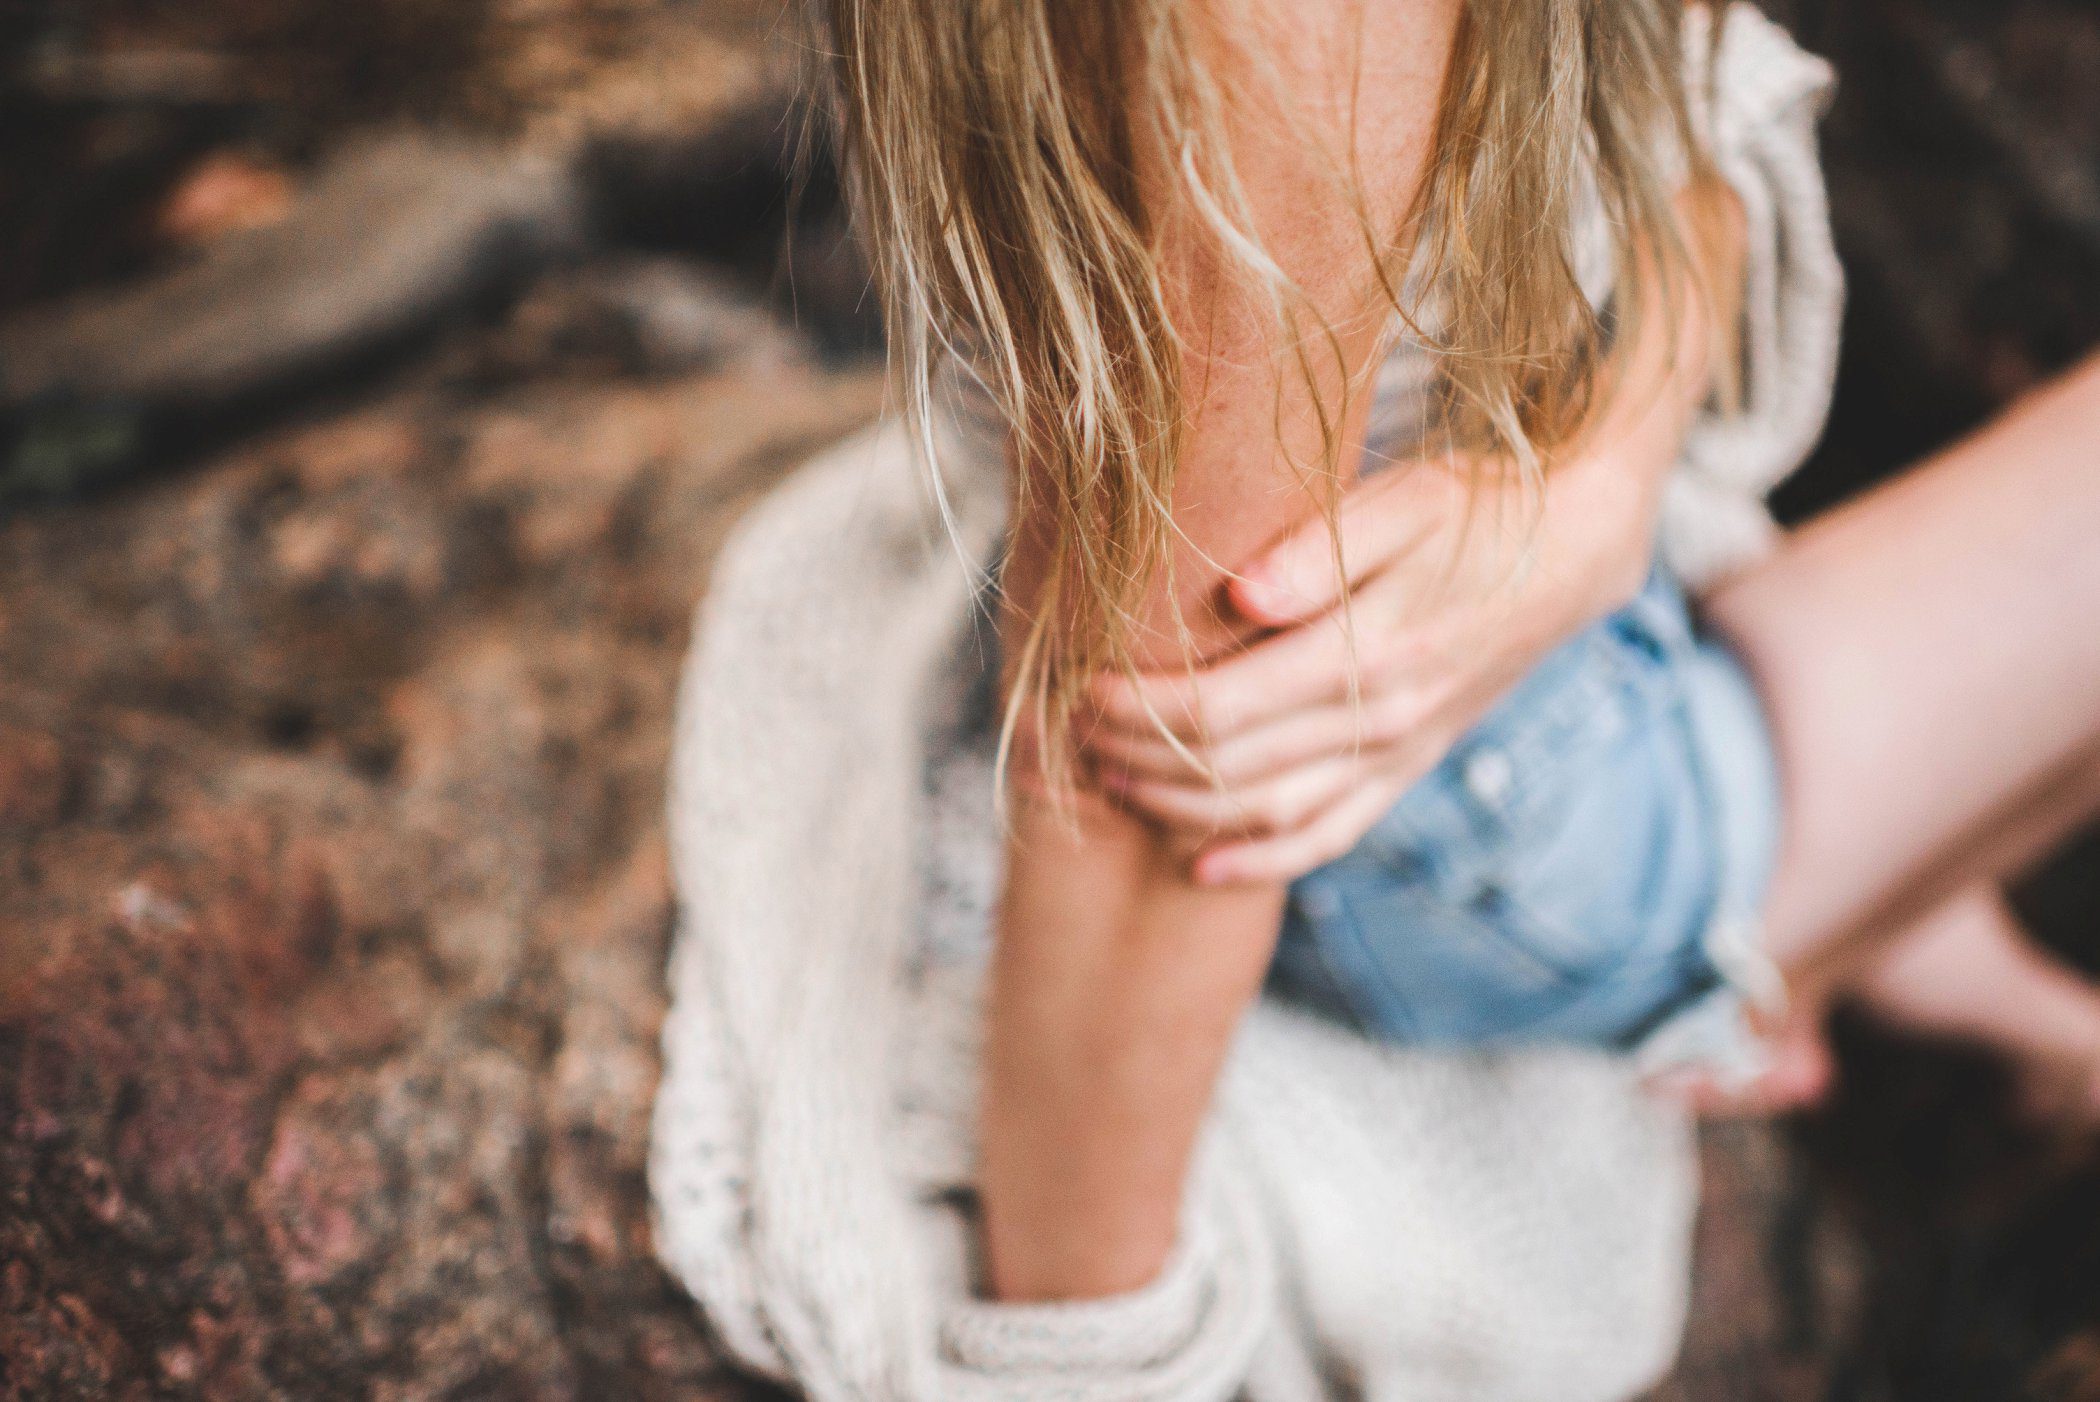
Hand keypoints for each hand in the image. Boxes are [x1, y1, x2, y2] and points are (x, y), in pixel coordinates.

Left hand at [1083, 449, 1657, 884]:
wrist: (1574, 551)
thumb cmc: (1476, 509)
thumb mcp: (1405, 499)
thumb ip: (1318, 548)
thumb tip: (1237, 592)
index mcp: (1371, 651)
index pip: (1225, 708)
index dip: (1140, 708)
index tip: (1081, 685)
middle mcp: (1383, 720)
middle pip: (1230, 768)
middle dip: (1138, 757)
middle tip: (1072, 732)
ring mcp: (1397, 754)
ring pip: (1269, 813)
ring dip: (1179, 808)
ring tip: (1110, 780)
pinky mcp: (1406, 768)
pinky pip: (1329, 836)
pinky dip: (1264, 860)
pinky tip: (1202, 866)